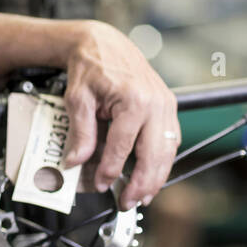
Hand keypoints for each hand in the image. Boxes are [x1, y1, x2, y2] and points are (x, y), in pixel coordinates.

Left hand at [61, 20, 179, 209]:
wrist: (104, 44)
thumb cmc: (91, 68)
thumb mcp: (77, 99)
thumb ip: (80, 132)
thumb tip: (76, 162)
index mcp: (133, 100)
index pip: (122, 146)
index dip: (111, 169)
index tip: (101, 185)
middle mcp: (156, 103)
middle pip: (154, 153)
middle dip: (142, 182)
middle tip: (128, 202)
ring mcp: (166, 105)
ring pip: (168, 150)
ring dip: (157, 176)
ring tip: (142, 196)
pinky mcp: (168, 106)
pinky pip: (170, 140)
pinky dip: (162, 160)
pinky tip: (152, 175)